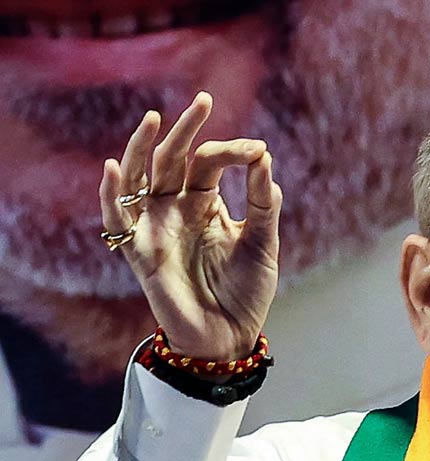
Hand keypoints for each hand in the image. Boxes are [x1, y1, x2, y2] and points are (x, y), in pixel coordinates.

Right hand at [100, 92, 281, 360]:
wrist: (231, 336)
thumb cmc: (246, 291)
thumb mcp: (263, 242)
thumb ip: (263, 202)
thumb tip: (263, 157)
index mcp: (205, 205)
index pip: (208, 163)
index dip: (231, 152)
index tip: (258, 151)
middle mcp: (177, 210)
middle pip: (173, 161)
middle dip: (185, 130)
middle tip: (202, 101)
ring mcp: (156, 228)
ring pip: (139, 179)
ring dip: (142, 149)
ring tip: (154, 120)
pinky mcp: (141, 252)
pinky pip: (118, 219)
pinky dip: (112, 194)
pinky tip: (114, 168)